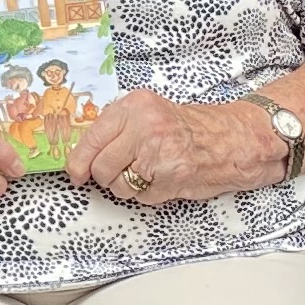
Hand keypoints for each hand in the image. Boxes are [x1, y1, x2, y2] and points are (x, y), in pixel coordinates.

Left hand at [66, 90, 280, 207]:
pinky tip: (163, 179)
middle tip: (121, 172)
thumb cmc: (187, 128)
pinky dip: (148, 194)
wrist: (229, 139)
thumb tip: (80, 155)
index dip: (78, 161)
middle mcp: (144, 127)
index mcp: (134, 106)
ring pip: (119, 186)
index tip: (75, 173)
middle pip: (101, 167)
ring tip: (149, 171)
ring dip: (129, 187)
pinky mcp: (170, 179)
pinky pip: (141, 197)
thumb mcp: (147, 113)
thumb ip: (116, 129)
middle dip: (106, 177)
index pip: (91, 139)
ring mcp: (158, 154)